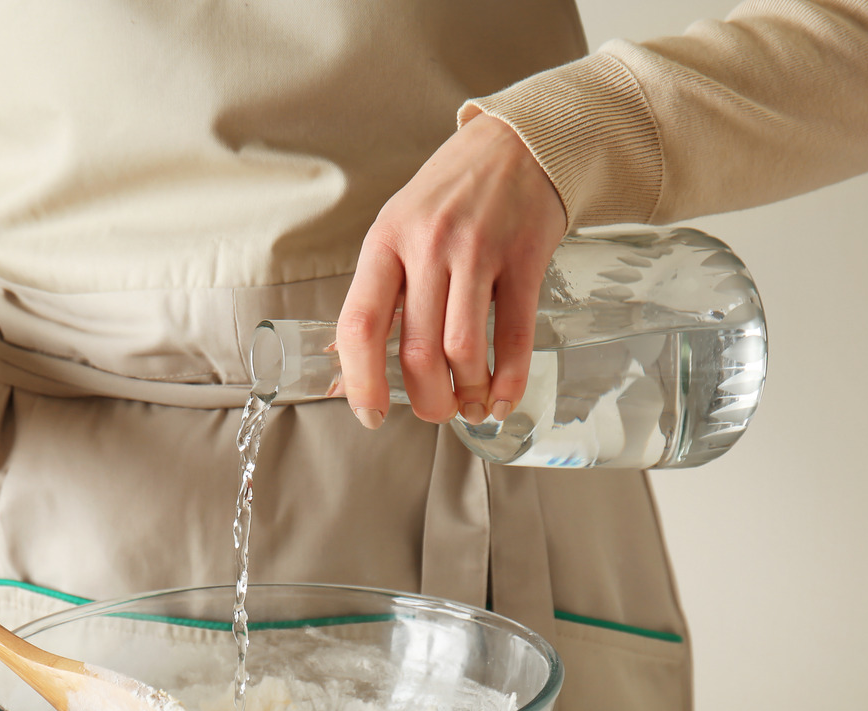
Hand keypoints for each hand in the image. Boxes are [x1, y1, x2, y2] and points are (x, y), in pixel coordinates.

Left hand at [337, 113, 566, 427]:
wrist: (518, 141)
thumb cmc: (450, 192)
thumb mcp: (398, 226)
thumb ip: (378, 292)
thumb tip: (343, 361)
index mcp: (385, 240)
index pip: (360, 323)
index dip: (360, 380)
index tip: (369, 412)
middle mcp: (428, 246)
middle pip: (417, 350)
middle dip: (425, 400)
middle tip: (433, 412)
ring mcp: (479, 252)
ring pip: (463, 350)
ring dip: (466, 393)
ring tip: (469, 405)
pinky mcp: (525, 259)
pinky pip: (515, 335)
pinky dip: (508, 380)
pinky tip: (501, 398)